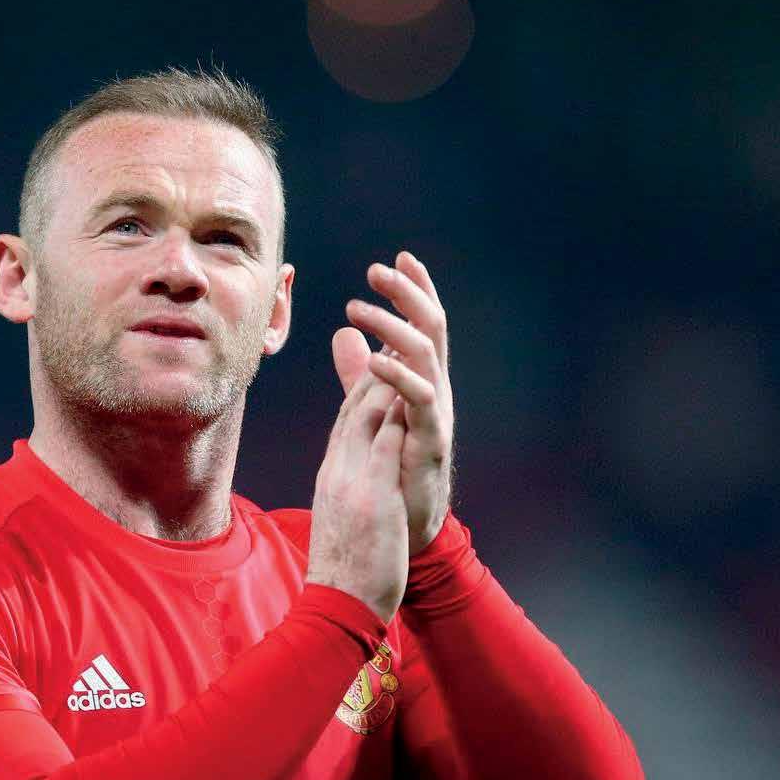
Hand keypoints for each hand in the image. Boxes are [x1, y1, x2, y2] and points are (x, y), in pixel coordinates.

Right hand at [307, 365, 409, 623]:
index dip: (363, 387)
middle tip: (394, 333)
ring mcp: (352, 480)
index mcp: (332, 477)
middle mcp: (338, 470)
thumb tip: (355, 480)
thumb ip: (350, 493)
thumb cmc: (344, 572)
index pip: (347, 421)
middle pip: (355, 408)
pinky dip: (397, 409)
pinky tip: (412, 386)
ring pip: (368, 415)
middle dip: (375, 369)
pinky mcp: (373, 494)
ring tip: (406, 343)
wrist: (337, 605)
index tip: (381, 360)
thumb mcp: (344, 522)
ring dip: (387, 376)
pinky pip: (386, 440)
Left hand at [332, 251, 453, 554]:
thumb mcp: (371, 407)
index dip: (415, 290)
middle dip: (408, 294)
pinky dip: (398, 376)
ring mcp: (436, 414)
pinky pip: (419, 400)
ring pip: (427, 356)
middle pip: (431, 329)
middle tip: (377, 270)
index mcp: (422, 380)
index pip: (423, 325)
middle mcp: (435, 390)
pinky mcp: (430, 440)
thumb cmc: (392, 465)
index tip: (399, 256)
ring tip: (358, 308)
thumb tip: (343, 332)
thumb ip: (359, 372)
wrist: (406, 523)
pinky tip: (375, 362)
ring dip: (393, 327)